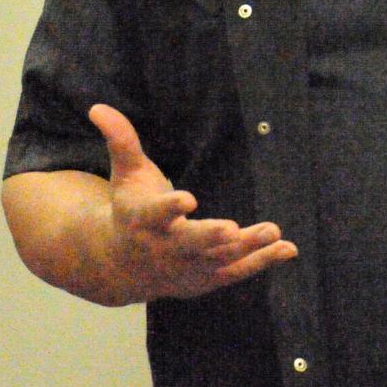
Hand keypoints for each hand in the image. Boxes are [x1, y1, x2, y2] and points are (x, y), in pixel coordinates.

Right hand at [89, 103, 296, 301]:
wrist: (121, 266)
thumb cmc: (130, 210)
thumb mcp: (125, 175)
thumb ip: (121, 142)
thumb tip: (98, 107)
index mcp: (143, 221)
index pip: (157, 214)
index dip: (171, 208)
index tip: (188, 199)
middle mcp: (165, 248)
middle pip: (189, 244)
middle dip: (210, 237)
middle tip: (232, 229)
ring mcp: (187, 268)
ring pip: (218, 259)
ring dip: (247, 247)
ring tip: (273, 231)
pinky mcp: (206, 279)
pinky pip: (237, 272)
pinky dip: (262, 261)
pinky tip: (288, 248)